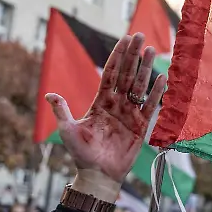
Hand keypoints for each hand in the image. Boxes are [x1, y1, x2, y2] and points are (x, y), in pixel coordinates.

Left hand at [46, 34, 166, 201]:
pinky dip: (156, 93)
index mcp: (100, 102)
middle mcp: (116, 105)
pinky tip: (162, 78)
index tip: (124, 39)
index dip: (118, 56)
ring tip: (152, 51)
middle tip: (140, 36)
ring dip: (146, 68)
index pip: (111, 74)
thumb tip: (49, 94)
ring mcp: (129, 115)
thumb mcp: (68, 130)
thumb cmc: (81, 154)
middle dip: (133, 55)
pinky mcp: (140, 127)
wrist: (97, 175)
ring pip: (140, 86)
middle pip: (127, 75)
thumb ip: (62, 111)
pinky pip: (150, 107)